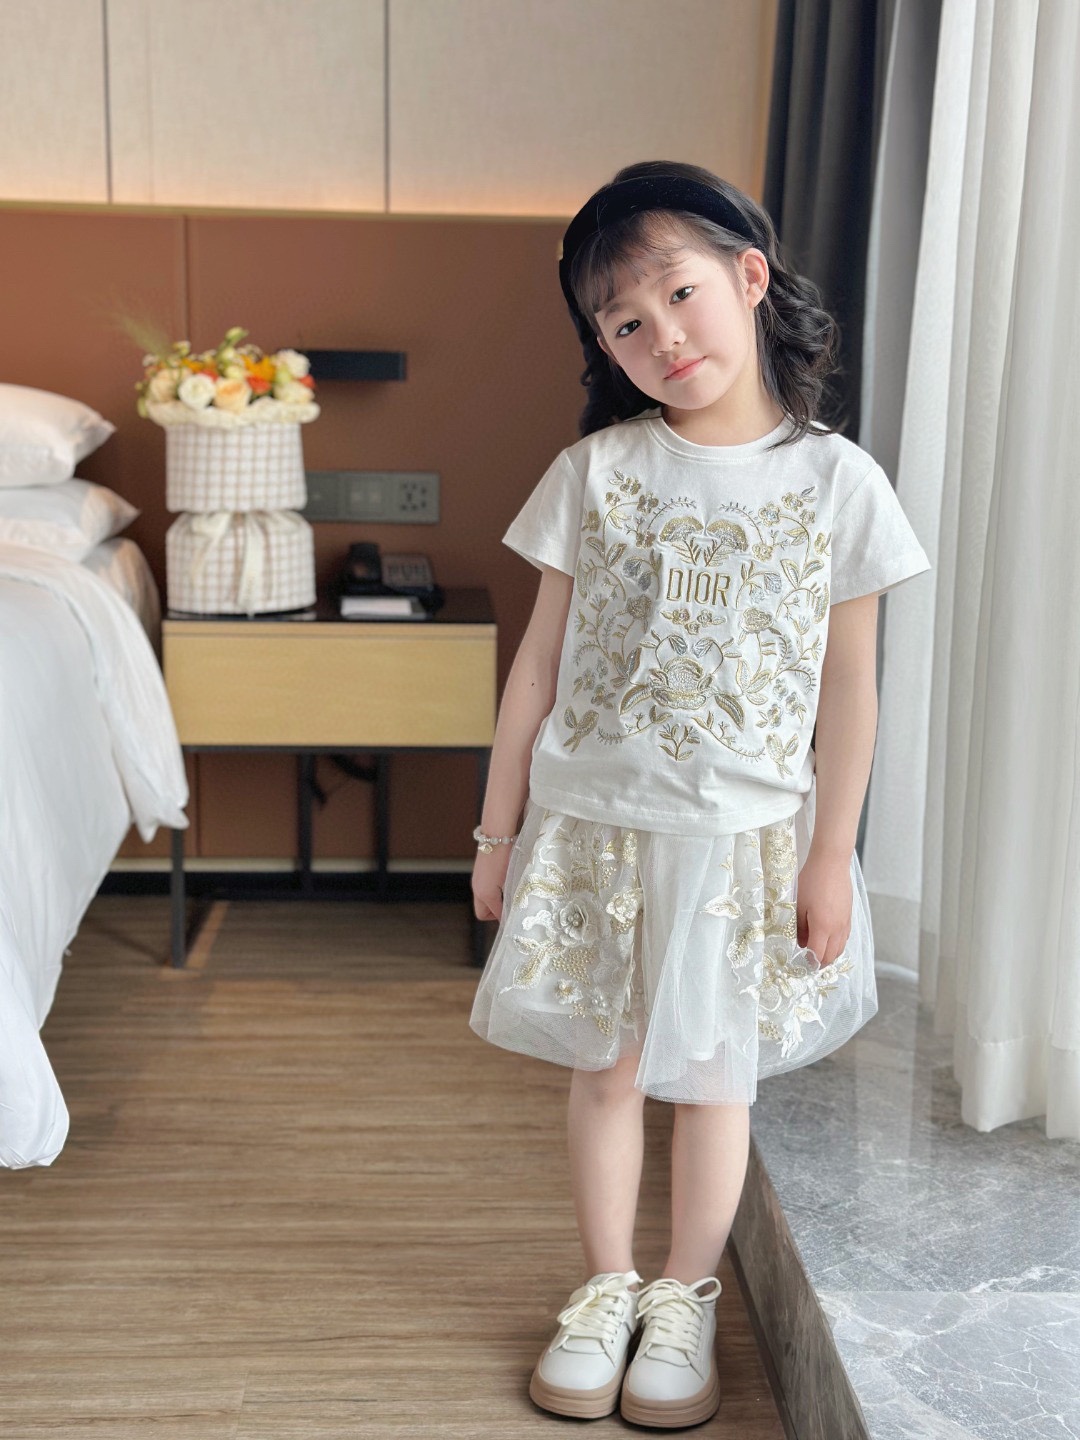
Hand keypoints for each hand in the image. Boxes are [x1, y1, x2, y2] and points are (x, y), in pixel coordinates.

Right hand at [472, 844, 512, 922]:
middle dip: (495, 913)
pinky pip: (483, 891)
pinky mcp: (478, 874)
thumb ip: (511, 896)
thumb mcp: (510, 880)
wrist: (496, 836)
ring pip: (483, 901)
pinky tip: (503, 883)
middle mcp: (477, 890)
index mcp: (486, 895)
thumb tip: (515, 908)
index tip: (516, 916)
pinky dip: (491, 892)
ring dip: (494, 902)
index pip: (496, 915)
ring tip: (509, 894)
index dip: (506, 918)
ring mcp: (476, 882)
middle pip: (483, 912)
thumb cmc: (506, 858)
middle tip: (510, 907)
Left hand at [795, 849, 851, 966]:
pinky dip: (836, 944)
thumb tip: (801, 944)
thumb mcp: (799, 904)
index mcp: (823, 926)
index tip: (801, 965)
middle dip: (820, 963)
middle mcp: (838, 928)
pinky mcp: (849, 916)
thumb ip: (799, 927)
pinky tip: (828, 940)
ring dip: (829, 955)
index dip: (809, 963)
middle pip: (831, 956)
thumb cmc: (811, 880)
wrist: (831, 862)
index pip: (818, 955)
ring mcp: (846, 922)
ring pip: (840, 948)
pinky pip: (845, 938)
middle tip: (808, 963)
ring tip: (817, 954)